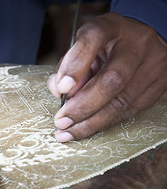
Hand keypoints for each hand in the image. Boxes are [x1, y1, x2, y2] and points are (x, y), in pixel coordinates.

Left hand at [47, 12, 166, 142]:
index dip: (76, 64)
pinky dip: (105, 123)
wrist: (140, 40)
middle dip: (82, 107)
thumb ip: (69, 65)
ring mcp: (153, 65)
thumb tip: (60, 93)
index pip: (93, 38)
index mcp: (112, 26)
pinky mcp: (159, 85)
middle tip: (61, 122)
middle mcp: (137, 43)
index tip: (61, 89)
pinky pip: (130, 111)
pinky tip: (87, 129)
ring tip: (68, 133)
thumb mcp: (82, 47)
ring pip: (122, 102)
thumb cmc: (105, 45)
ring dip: (91, 123)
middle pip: (112, 79)